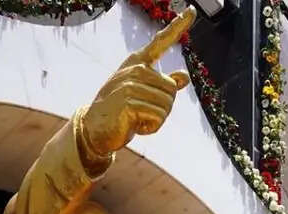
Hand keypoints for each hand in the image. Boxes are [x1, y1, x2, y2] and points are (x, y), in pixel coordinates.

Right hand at [80, 7, 195, 162]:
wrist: (95, 128)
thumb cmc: (121, 111)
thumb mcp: (143, 95)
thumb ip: (163, 85)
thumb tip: (184, 77)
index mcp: (138, 62)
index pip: (161, 41)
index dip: (178, 26)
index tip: (192, 10)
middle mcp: (135, 69)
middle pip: (172, 90)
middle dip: (164, 109)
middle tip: (143, 113)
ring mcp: (130, 83)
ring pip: (167, 106)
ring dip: (158, 120)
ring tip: (137, 118)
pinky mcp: (129, 101)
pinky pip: (158, 118)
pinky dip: (151, 128)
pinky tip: (135, 126)